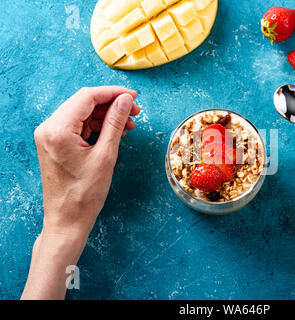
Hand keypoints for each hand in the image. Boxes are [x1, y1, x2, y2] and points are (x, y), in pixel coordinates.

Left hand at [35, 86, 139, 237]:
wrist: (67, 220)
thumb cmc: (84, 194)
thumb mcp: (105, 156)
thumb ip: (115, 123)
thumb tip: (125, 100)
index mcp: (58, 129)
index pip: (87, 97)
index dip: (113, 93)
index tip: (134, 96)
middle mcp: (48, 128)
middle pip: (84, 103)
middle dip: (111, 104)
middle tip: (135, 111)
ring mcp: (49, 136)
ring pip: (82, 113)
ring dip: (105, 116)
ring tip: (129, 125)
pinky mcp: (54, 144)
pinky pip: (77, 126)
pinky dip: (96, 126)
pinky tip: (114, 132)